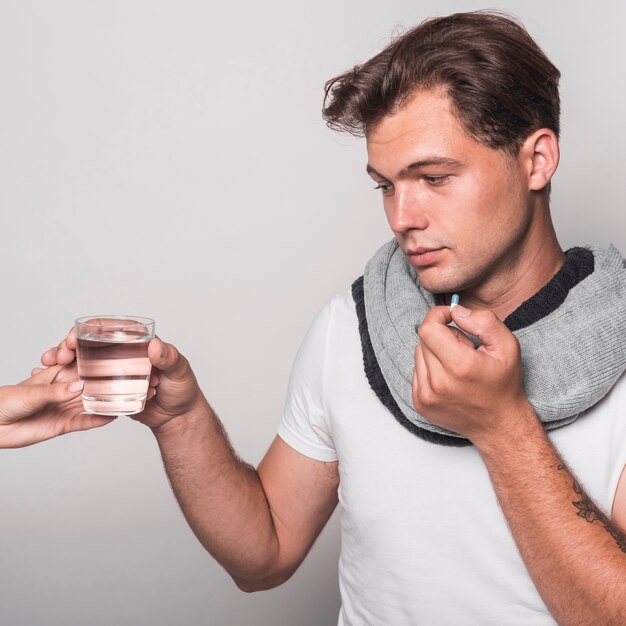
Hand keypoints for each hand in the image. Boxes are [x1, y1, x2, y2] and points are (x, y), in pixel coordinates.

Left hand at [0, 365, 115, 447]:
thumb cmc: (6, 401)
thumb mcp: (31, 392)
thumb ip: (56, 392)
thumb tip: (80, 387)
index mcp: (58, 374)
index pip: (81, 364)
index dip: (97, 360)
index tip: (114, 355)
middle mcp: (66, 390)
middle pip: (91, 385)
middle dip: (107, 383)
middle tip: (127, 381)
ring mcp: (66, 407)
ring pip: (91, 403)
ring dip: (106, 402)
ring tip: (124, 400)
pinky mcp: (64, 425)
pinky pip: (84, 422)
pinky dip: (97, 420)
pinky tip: (110, 417)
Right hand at [42, 330, 205, 430]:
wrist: (177, 418)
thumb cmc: (183, 391)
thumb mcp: (180, 372)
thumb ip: (170, 359)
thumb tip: (155, 345)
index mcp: (139, 342)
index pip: (109, 328)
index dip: (88, 328)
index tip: (73, 337)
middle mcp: (123, 353)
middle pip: (90, 342)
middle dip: (68, 344)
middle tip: (58, 355)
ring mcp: (114, 370)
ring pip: (82, 359)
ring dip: (62, 359)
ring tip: (47, 364)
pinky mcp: (109, 388)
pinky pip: (85, 381)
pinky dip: (67, 379)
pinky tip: (50, 380)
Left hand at [413, 304, 533, 445]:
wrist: (499, 425)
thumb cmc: (504, 384)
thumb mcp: (507, 346)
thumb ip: (483, 321)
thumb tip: (455, 310)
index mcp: (459, 366)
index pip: (428, 328)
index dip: (439, 316)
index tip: (453, 318)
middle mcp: (438, 383)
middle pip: (424, 340)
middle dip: (442, 336)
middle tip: (464, 348)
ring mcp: (426, 396)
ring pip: (418, 354)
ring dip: (435, 352)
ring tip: (457, 365)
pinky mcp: (419, 403)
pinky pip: (416, 370)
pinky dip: (430, 368)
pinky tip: (449, 377)